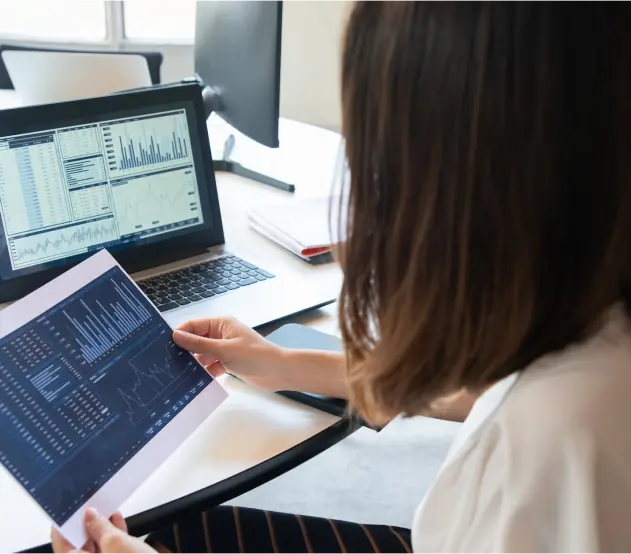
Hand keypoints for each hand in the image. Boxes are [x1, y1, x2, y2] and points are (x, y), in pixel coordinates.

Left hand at [51, 509, 154, 553]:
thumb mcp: (115, 542)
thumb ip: (99, 527)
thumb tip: (90, 515)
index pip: (62, 547)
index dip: (64, 528)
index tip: (68, 511)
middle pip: (79, 547)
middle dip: (85, 526)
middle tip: (88, 506)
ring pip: (97, 548)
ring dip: (101, 528)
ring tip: (105, 509)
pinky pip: (110, 550)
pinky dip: (113, 536)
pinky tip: (118, 520)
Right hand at [173, 317, 290, 390]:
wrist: (278, 372)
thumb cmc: (256, 356)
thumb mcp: (224, 349)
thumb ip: (199, 344)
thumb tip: (177, 336)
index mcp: (221, 324)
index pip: (194, 325)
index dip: (180, 333)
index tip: (165, 345)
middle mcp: (222, 334)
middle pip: (196, 340)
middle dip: (185, 350)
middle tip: (169, 362)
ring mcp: (225, 348)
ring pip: (203, 354)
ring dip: (194, 363)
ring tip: (179, 373)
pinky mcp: (229, 362)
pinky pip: (211, 365)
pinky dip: (205, 371)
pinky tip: (196, 381)